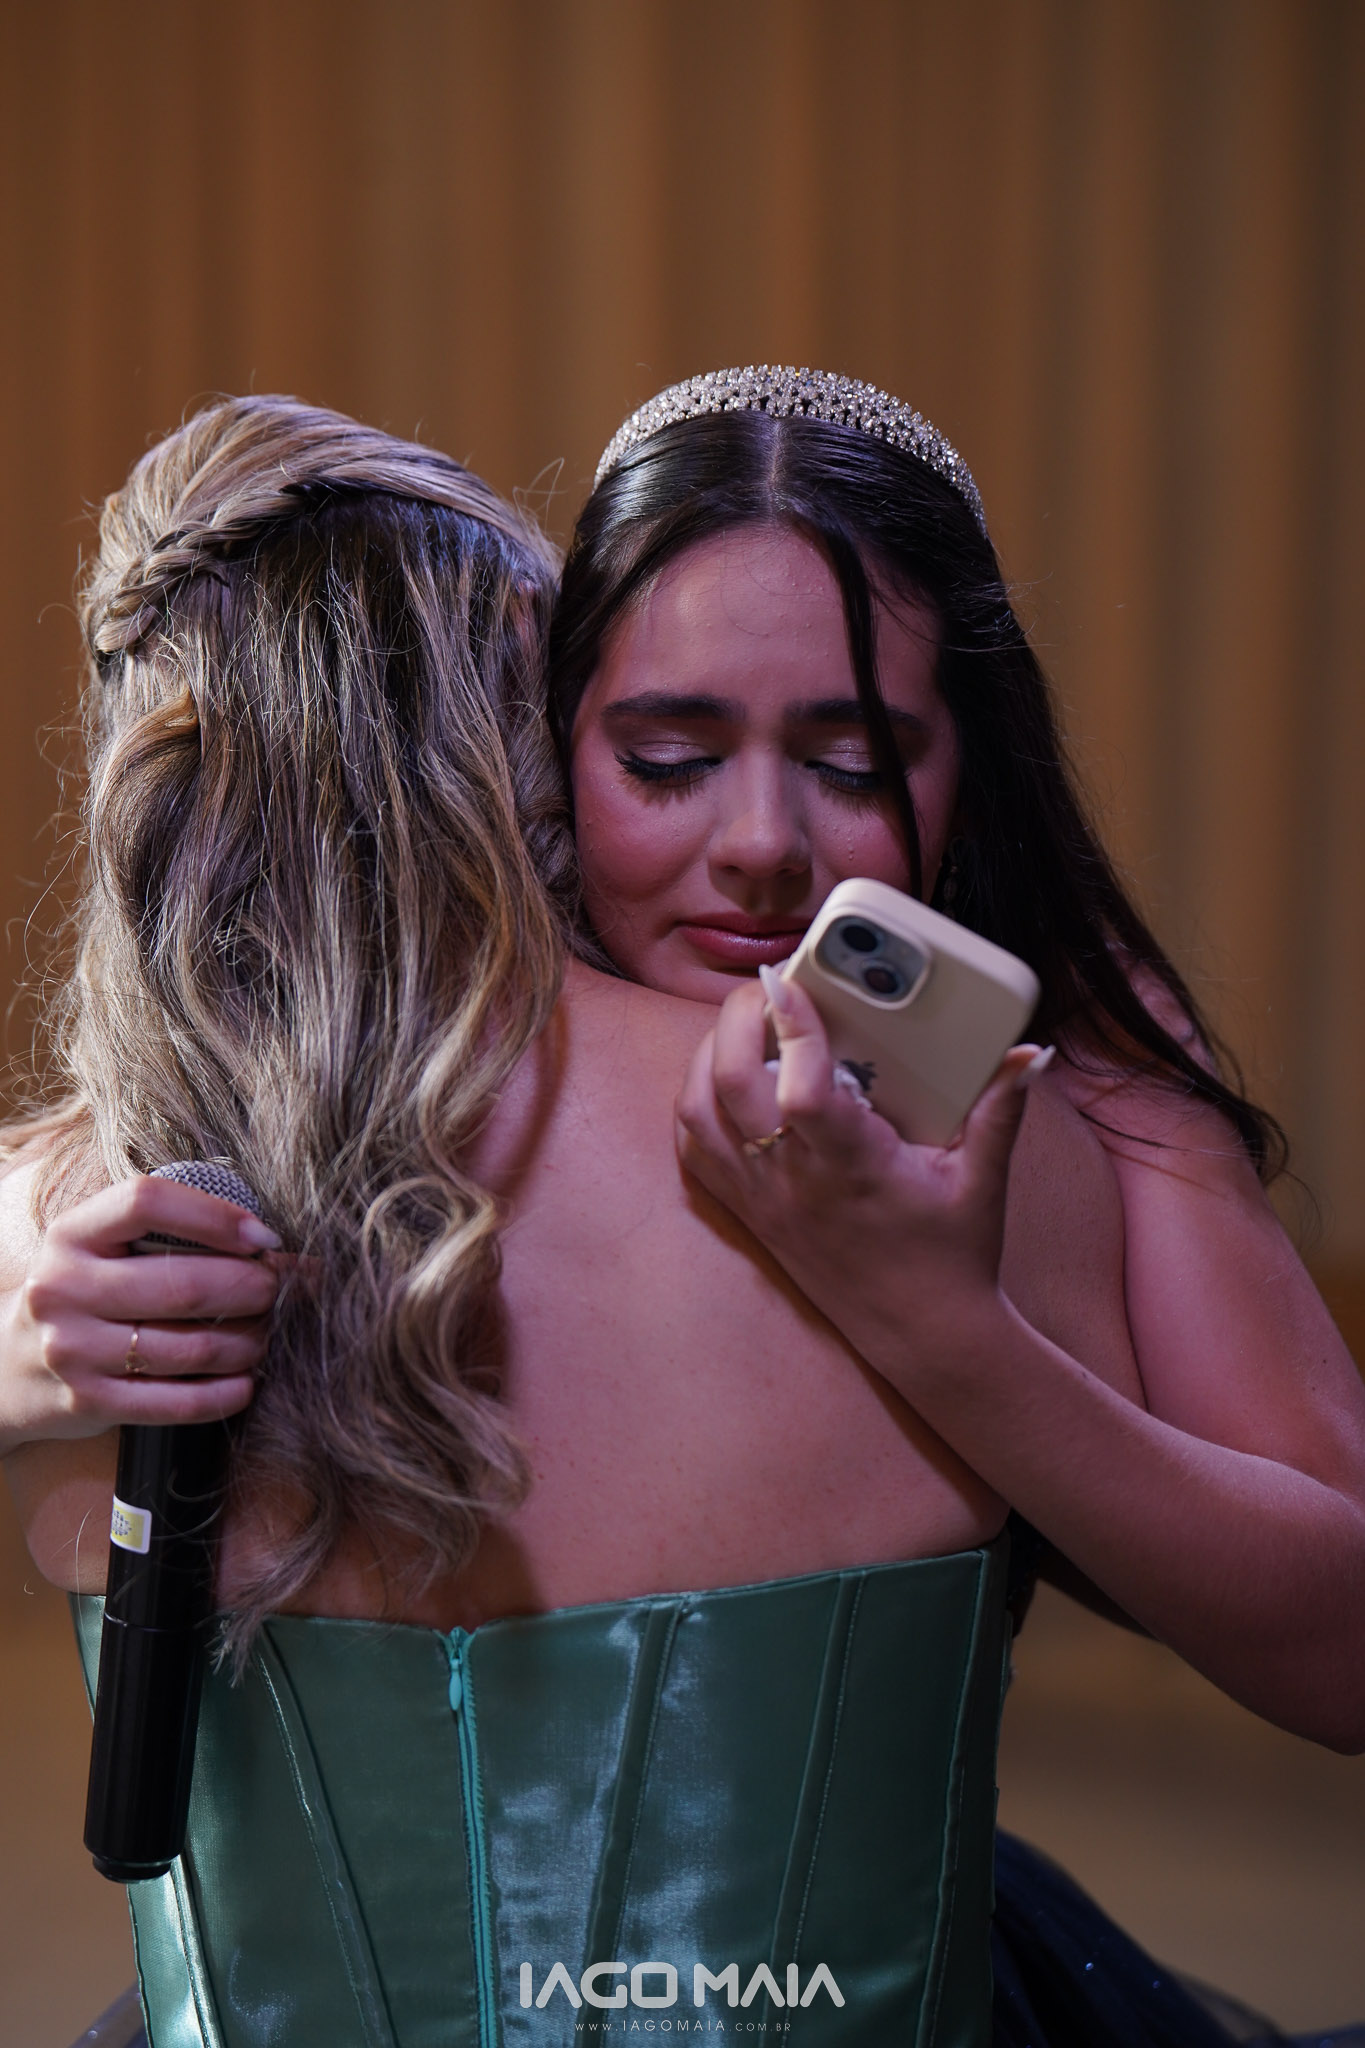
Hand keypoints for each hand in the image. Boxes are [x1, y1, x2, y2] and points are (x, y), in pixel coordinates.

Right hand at [4, 1174, 280, 1442]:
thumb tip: (283, 1252)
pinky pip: (177, 1402)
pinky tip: (246, 1382)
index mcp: (71, 1235)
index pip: (147, 1203)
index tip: (264, 1238)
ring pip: (191, 1347)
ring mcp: (71, 1349)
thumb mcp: (102, 1251)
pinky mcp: (87, 1402)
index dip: (216, 1217)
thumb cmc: (81, 1296)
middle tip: (277, 1292)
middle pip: (183, 1284)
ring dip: (248, 1343)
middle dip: (251, 1289)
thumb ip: (173, 1239)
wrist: (5, 1368)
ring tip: (265, 1336)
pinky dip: (226, 1393)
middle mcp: (64, 1288)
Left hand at [674, 969, 1048, 1366]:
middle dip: (741, 1021)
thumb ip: (1001, 1108)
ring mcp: (763, 1197)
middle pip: (731, 1086)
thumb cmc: (954, 1255)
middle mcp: (795, 1181)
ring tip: (748, 1025)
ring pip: (698, 1112)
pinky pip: (695, 1149)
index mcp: (853, 1167)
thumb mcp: (983, 1178)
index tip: (788, 979)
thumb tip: (1029, 1052)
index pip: (804, 1091)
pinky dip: (697, 1103)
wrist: (922, 1333)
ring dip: (710, 1056)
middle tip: (772, 988)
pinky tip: (725, 1078)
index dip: (792, 1030)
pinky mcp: (749, 1212)